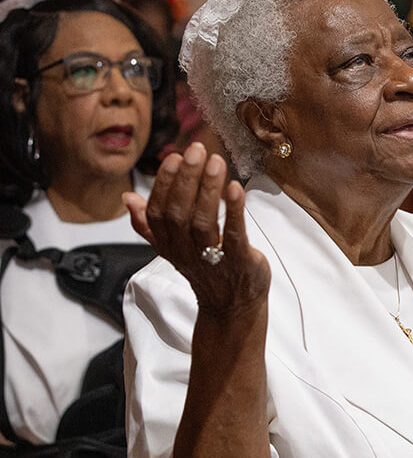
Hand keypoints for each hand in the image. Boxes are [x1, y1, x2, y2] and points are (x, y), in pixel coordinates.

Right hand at [125, 143, 270, 313]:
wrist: (232, 306)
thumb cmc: (205, 270)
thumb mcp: (173, 249)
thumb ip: (148, 225)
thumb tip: (128, 198)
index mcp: (168, 244)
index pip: (158, 211)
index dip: (163, 184)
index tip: (173, 158)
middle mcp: (186, 251)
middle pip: (179, 212)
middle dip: (186, 179)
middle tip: (197, 151)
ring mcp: (212, 257)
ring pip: (204, 221)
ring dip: (209, 189)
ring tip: (216, 163)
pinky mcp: (239, 261)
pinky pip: (234, 234)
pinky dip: (234, 210)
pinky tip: (236, 188)